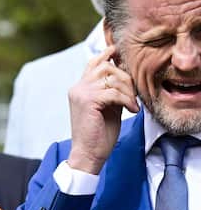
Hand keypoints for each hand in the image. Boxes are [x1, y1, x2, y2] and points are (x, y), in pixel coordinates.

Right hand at [67, 46, 138, 174]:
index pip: (94, 61)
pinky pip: (114, 92)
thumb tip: (125, 71)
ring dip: (128, 90)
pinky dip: (127, 100)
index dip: (109, 55)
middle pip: (107, 66)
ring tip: (132, 104)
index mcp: (80, 88)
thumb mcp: (108, 105)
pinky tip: (131, 110)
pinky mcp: (88, 102)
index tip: (124, 59)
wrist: (88, 154)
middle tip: (133, 95)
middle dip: (126, 78)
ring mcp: (81, 94)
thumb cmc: (99, 133)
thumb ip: (112, 88)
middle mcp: (77, 88)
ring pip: (112, 78)